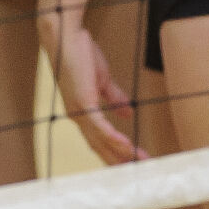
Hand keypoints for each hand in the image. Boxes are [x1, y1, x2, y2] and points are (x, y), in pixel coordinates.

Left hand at [39, 0, 142, 164]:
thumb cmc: (81, 55)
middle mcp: (77, 118)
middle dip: (120, 162)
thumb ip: (114, 98)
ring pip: (102, 141)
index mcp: (82, 114)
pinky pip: (100, 126)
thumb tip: (128, 113)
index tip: (133, 165)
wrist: (67, 36)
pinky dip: (113, 138)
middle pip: (101, 148)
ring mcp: (78, 111)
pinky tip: (127, 146)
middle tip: (141, 172)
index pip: (100, 142)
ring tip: (139, 162)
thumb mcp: (102, 79)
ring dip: (121, 153)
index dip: (116, 155)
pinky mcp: (82, 102)